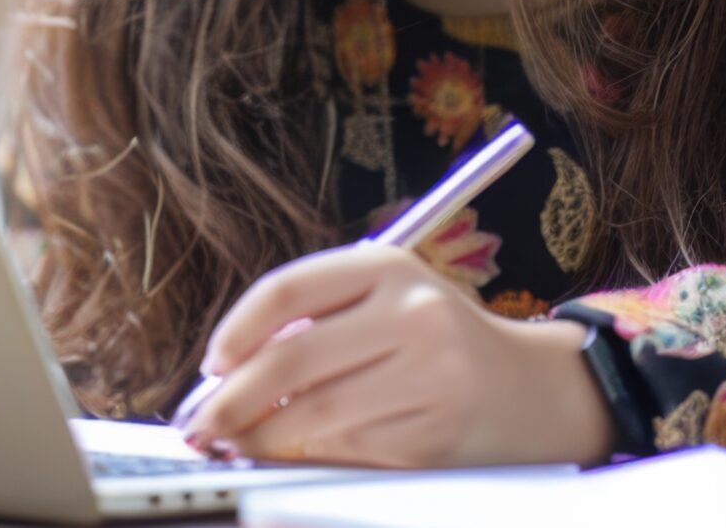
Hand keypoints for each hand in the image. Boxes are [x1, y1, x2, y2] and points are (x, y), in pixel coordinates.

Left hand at [172, 240, 615, 469]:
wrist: (525, 388)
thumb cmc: (433, 339)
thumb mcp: (385, 298)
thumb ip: (316, 318)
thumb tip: (223, 374)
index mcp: (389, 267)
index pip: (288, 290)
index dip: (235, 330)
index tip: (211, 365)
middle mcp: (412, 315)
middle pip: (292, 359)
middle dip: (232, 399)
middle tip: (200, 421)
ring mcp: (428, 377)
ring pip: (314, 415)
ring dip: (259, 437)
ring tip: (234, 441)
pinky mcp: (432, 434)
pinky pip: (347, 451)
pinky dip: (304, 458)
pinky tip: (285, 455)